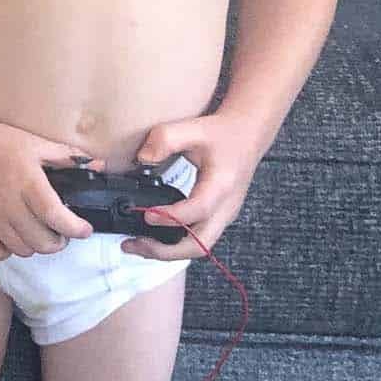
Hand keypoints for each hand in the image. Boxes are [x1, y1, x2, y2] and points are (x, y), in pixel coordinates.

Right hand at [0, 112, 99, 262]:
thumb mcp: (35, 143)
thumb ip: (68, 157)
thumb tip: (98, 166)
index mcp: (29, 183)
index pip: (58, 218)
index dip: (77, 229)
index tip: (84, 229)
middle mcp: (9, 205)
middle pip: (42, 242)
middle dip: (58, 241)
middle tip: (59, 231)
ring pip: (22, 250)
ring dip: (34, 245)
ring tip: (34, 232)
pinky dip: (6, 251)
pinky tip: (9, 237)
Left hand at [124, 113, 261, 259]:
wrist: (247, 135)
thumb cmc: (222, 133)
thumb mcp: (193, 128)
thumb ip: (165, 139)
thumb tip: (142, 159)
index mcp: (222, 185)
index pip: (197, 210)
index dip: (170, 217)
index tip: (145, 215)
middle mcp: (226, 207)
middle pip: (198, 245)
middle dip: (164, 251)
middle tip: (132, 244)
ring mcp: (223, 216)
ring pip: (197, 247)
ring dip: (166, 252)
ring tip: (136, 245)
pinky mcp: (217, 218)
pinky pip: (197, 240)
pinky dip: (174, 244)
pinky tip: (153, 236)